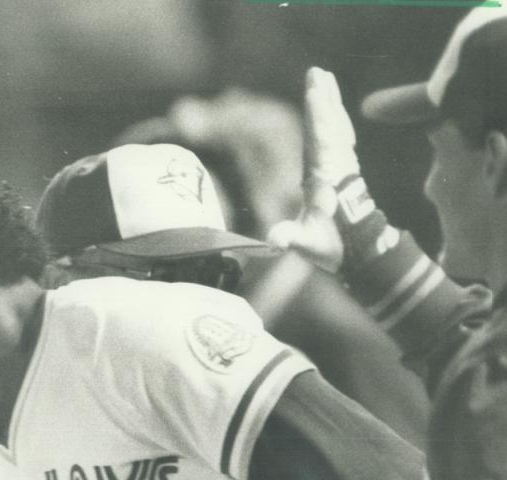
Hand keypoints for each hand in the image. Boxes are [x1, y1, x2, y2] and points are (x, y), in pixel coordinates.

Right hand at [266, 67, 354, 272]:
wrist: (361, 252)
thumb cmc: (332, 247)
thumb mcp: (308, 245)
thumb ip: (291, 238)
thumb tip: (274, 240)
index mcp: (325, 178)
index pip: (320, 141)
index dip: (317, 118)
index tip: (314, 93)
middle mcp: (334, 166)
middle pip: (327, 125)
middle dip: (322, 98)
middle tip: (318, 72)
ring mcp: (339, 165)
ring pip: (334, 125)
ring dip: (329, 101)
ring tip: (323, 77)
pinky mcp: (339, 168)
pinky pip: (336, 134)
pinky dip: (333, 117)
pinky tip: (331, 106)